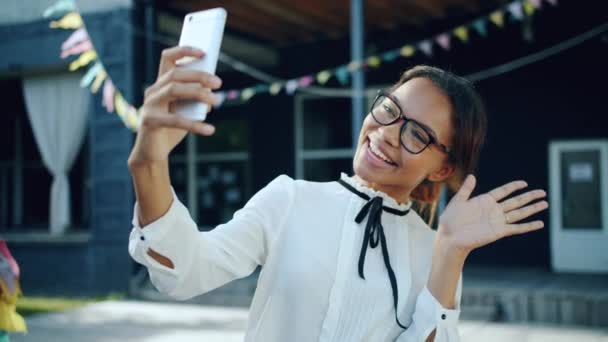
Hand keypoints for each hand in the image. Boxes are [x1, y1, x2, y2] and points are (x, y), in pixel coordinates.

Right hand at [128, 46, 222, 165]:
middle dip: (199, 75)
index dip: (184, 51)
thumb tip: (213, 96)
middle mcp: (153, 91)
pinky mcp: (150, 121)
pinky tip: (210, 129)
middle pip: (175, 74)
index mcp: (161, 85)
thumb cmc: (170, 130)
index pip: (168, 58)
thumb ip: (197, 102)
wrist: (152, 153)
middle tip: (218, 82)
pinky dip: (196, 125)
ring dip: (198, 93)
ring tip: (217, 100)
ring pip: (174, 90)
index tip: (203, 53)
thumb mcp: (186, 112)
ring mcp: (149, 105)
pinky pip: (176, 120)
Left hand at [437, 175, 547, 254]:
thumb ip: (466, 189)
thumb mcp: (458, 201)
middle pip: (515, 201)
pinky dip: (528, 226)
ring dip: (532, 209)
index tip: (524, 183)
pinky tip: (540, 223)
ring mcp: (497, 221)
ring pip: (519, 213)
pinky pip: (517, 228)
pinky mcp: (499, 232)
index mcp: (484, 201)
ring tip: (545, 203)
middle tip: (543, 192)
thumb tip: (472, 176)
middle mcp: (493, 210)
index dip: (513, 187)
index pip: (503, 191)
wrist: (449, 237)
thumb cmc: (450, 220)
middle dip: (529, 197)